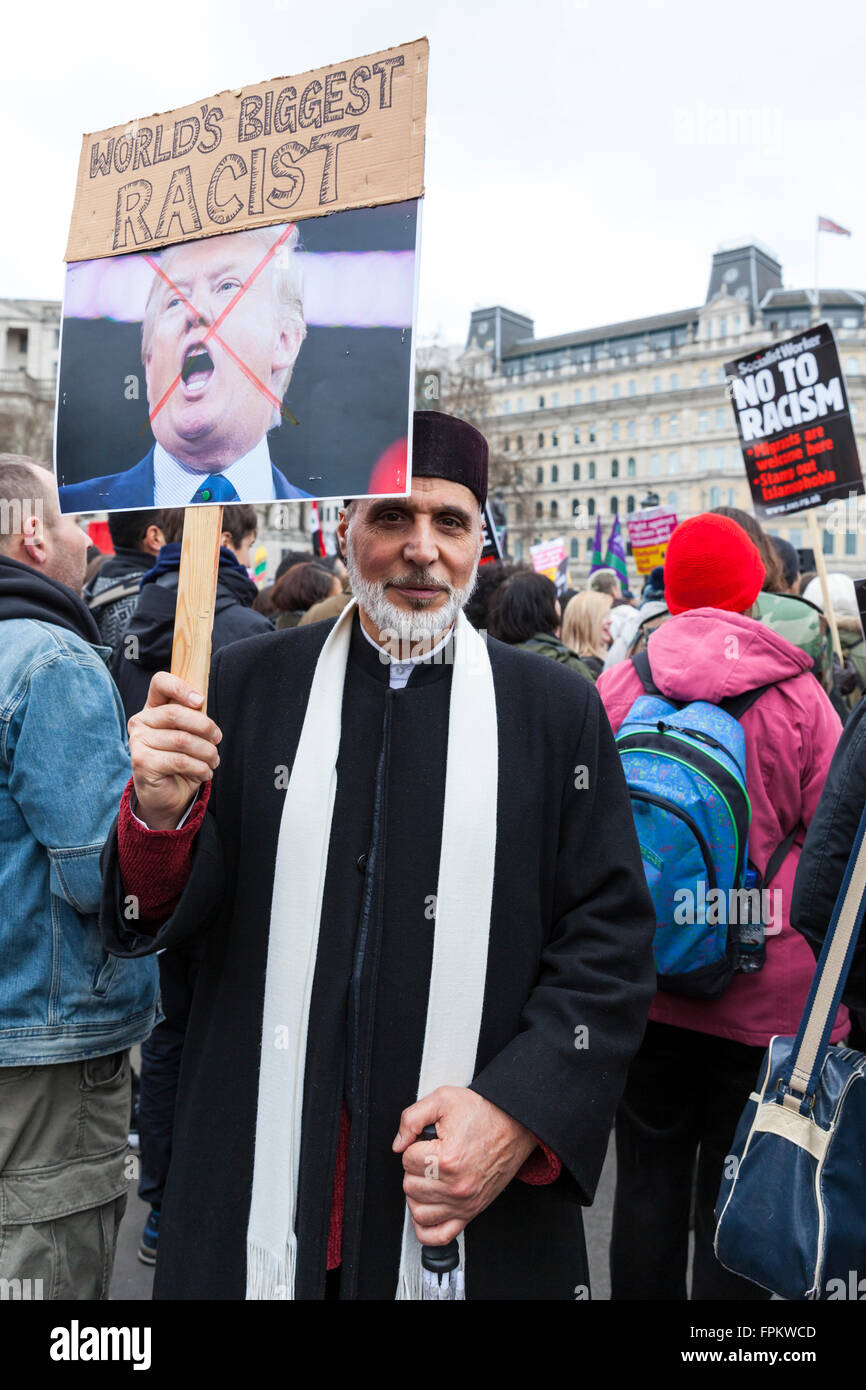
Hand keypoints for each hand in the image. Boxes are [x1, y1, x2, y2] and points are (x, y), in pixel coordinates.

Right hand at [128, 672, 221, 829]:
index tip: (200, 701)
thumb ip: (194, 716)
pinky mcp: (142, 762)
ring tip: (213, 761)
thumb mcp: (190, 734)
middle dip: (205, 726)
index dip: (181, 688)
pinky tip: (204, 773)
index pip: (160, 683)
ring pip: (182, 740)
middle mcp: (140, 721)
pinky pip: (180, 760)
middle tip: (217, 739)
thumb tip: (203, 704)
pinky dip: (199, 768)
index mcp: (153, 708)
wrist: (167, 793)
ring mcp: (138, 741)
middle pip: (176, 713)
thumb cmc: (181, 760)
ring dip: (207, 752)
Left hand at [393, 1086, 536, 1245]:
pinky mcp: (471, 1212)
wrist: (514, 1125)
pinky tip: (428, 1209)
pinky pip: (439, 1235)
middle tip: (430, 1156)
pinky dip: (427, 1228)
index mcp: (448, 1158)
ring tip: (429, 1178)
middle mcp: (456, 1185)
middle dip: (415, 1168)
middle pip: (410, 1186)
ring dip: (418, 1194)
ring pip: (419, 1211)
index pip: (406, 1159)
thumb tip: (398, 1144)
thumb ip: (412, 1118)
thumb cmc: (483, 1113)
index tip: (427, 1142)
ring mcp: (464, 1203)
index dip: (413, 1146)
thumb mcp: (444, 1099)